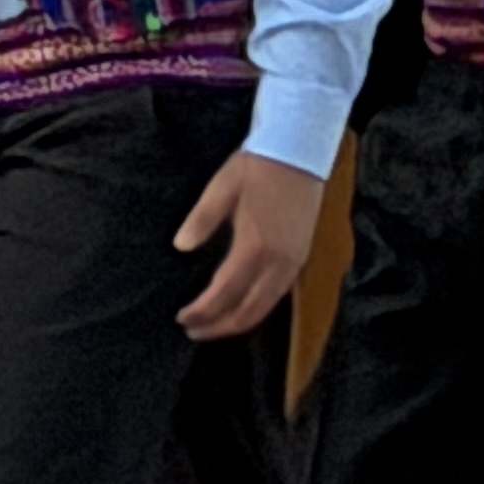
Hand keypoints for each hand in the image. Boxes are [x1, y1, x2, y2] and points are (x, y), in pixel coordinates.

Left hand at [174, 148, 324, 340]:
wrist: (299, 152)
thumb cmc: (255, 168)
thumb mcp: (220, 188)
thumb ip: (201, 220)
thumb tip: (181, 246)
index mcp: (255, 245)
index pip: (225, 293)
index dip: (203, 312)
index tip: (182, 319)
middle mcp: (279, 260)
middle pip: (249, 310)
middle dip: (219, 326)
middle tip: (192, 331)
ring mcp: (295, 260)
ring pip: (267, 306)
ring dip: (239, 321)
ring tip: (212, 326)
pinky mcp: (302, 256)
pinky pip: (279, 294)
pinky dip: (257, 308)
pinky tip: (240, 308)